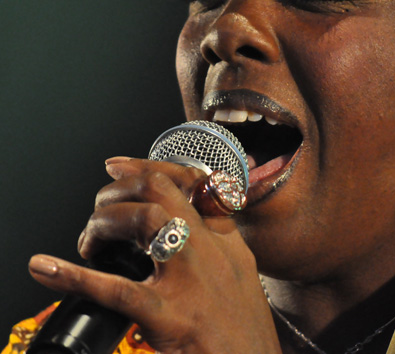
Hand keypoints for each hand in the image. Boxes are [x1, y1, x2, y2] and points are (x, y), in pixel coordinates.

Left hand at [29, 158, 280, 353]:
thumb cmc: (245, 328)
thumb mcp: (240, 272)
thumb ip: (217, 240)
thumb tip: (185, 223)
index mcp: (224, 240)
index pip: (190, 184)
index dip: (148, 168)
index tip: (117, 166)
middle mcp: (210, 249)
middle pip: (161, 191)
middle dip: (118, 191)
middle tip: (99, 211)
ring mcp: (191, 279)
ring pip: (145, 221)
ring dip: (103, 223)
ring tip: (89, 244)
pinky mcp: (172, 317)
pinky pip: (120, 290)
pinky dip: (77, 277)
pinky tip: (50, 268)